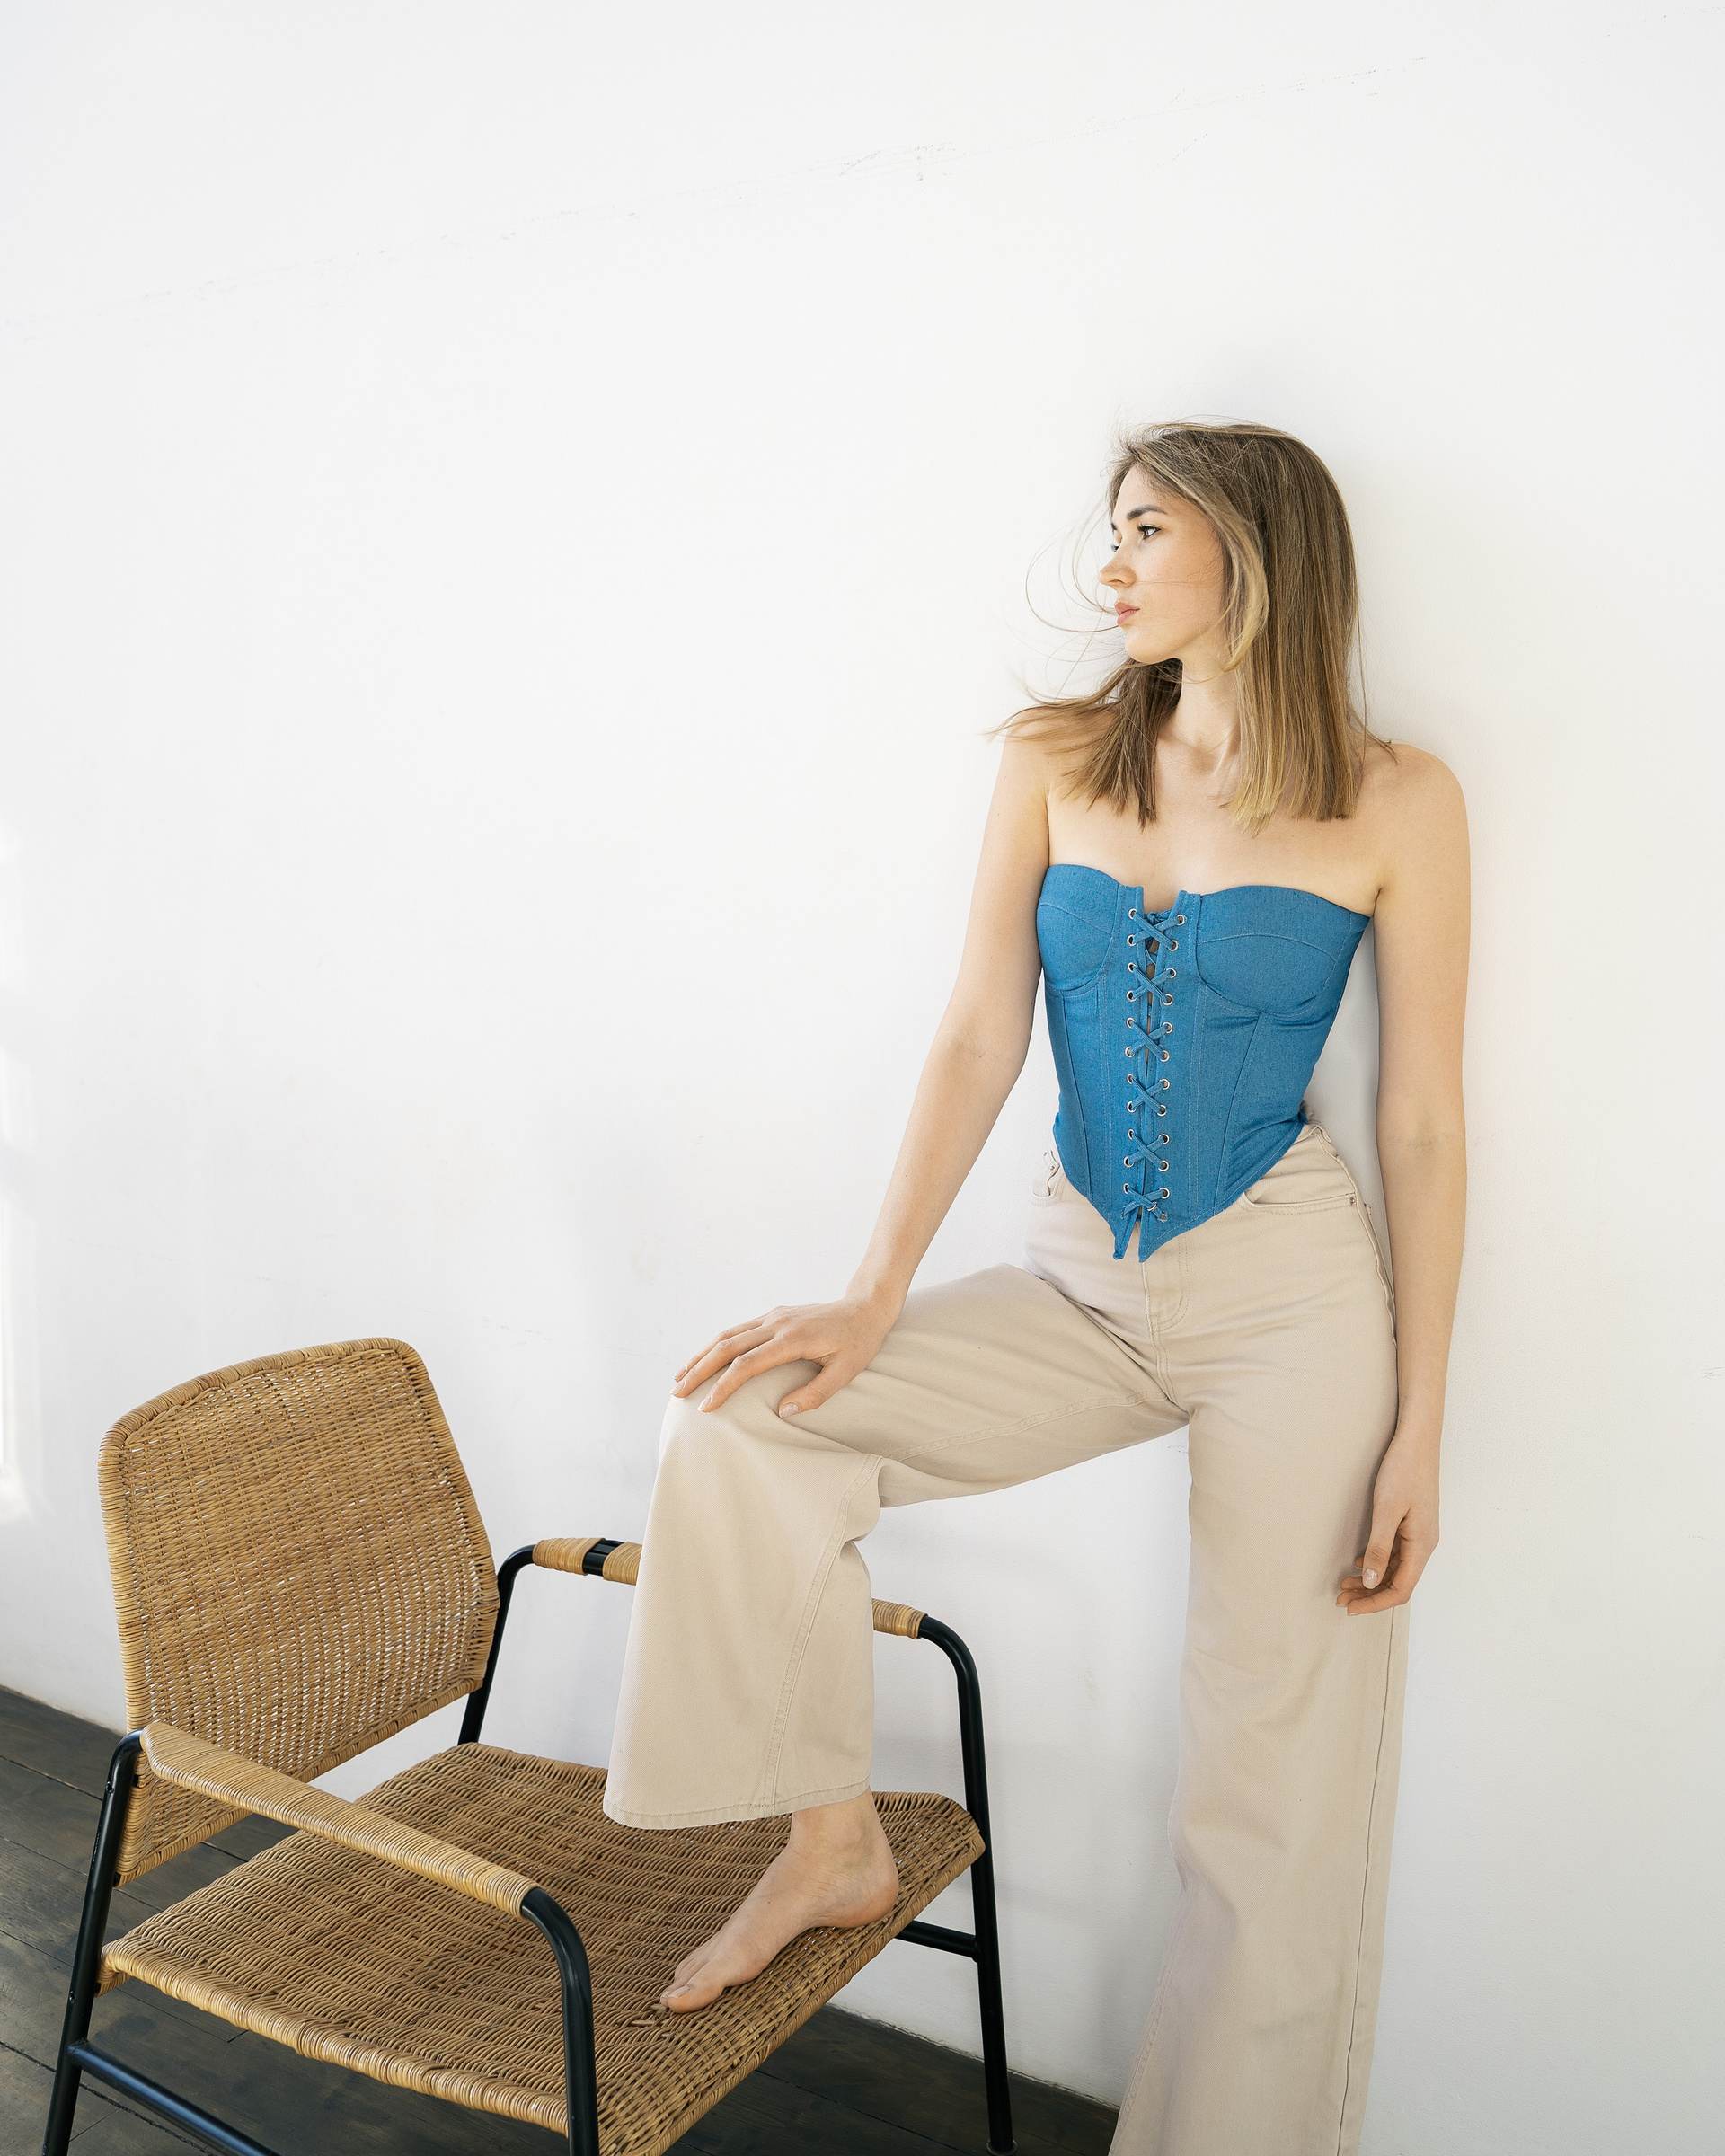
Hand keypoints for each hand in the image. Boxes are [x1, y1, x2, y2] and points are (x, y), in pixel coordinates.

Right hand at [671, 1291, 901, 1418]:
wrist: (866, 1307)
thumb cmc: (858, 1343)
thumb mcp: (845, 1373)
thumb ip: (815, 1393)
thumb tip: (783, 1411)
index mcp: (791, 1340)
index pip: (746, 1366)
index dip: (723, 1387)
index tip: (706, 1407)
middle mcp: (775, 1324)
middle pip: (726, 1347)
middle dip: (698, 1370)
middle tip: (677, 1393)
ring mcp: (772, 1316)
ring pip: (726, 1335)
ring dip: (700, 1356)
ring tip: (679, 1377)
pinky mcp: (773, 1315)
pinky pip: (736, 1330)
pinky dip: (715, 1346)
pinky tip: (704, 1360)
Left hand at [1335, 1424, 1439, 1614]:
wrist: (1417, 1441)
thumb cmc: (1404, 1471)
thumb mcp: (1387, 1510)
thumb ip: (1380, 1548)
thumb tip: (1372, 1582)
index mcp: (1422, 1545)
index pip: (1401, 1589)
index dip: (1375, 1603)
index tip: (1351, 1608)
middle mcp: (1424, 1544)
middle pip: (1398, 1583)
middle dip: (1370, 1595)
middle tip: (1341, 1598)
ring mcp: (1419, 1534)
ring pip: (1396, 1569)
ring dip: (1372, 1580)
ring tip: (1345, 1584)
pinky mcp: (1412, 1524)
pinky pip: (1396, 1553)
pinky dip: (1377, 1562)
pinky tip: (1359, 1563)